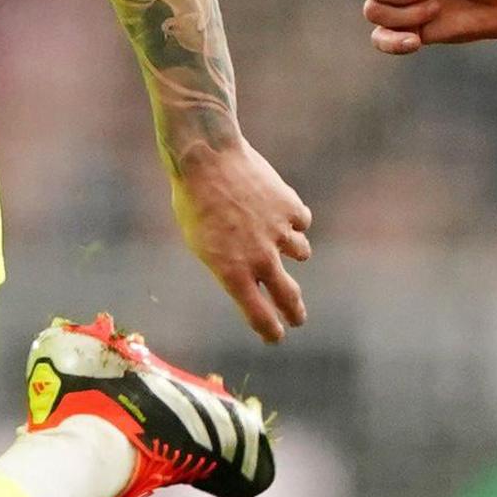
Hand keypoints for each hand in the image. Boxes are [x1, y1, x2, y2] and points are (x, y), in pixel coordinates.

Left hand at [172, 137, 313, 342]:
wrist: (207, 159)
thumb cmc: (194, 201)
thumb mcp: (200, 242)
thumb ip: (227, 263)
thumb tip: (249, 277)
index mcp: (231, 272)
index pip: (258, 314)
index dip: (269, 330)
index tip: (276, 337)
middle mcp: (260, 258)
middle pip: (288, 296)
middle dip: (295, 312)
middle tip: (297, 319)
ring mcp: (279, 233)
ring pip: (301, 253)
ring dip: (293, 250)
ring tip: (280, 241)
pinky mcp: (290, 208)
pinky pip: (301, 222)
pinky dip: (293, 219)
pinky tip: (280, 209)